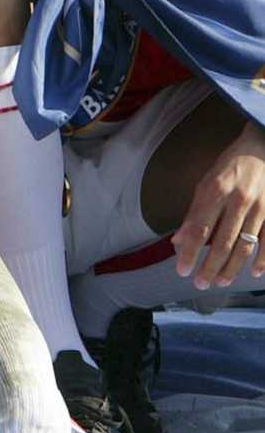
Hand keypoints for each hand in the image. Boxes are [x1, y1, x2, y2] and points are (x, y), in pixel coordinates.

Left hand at [173, 123, 264, 289]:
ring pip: (246, 245)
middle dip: (210, 266)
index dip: (190, 252)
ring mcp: (261, 207)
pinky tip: (255, 273)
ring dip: (232, 267)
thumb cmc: (228, 168)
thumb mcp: (204, 184)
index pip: (199, 229)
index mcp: (215, 191)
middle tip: (200, 284)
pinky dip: (263, 259)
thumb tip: (177, 241)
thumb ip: (193, 214)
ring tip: (221, 281)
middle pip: (222, 242)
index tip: (182, 270)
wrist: (262, 148)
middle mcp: (239, 200)